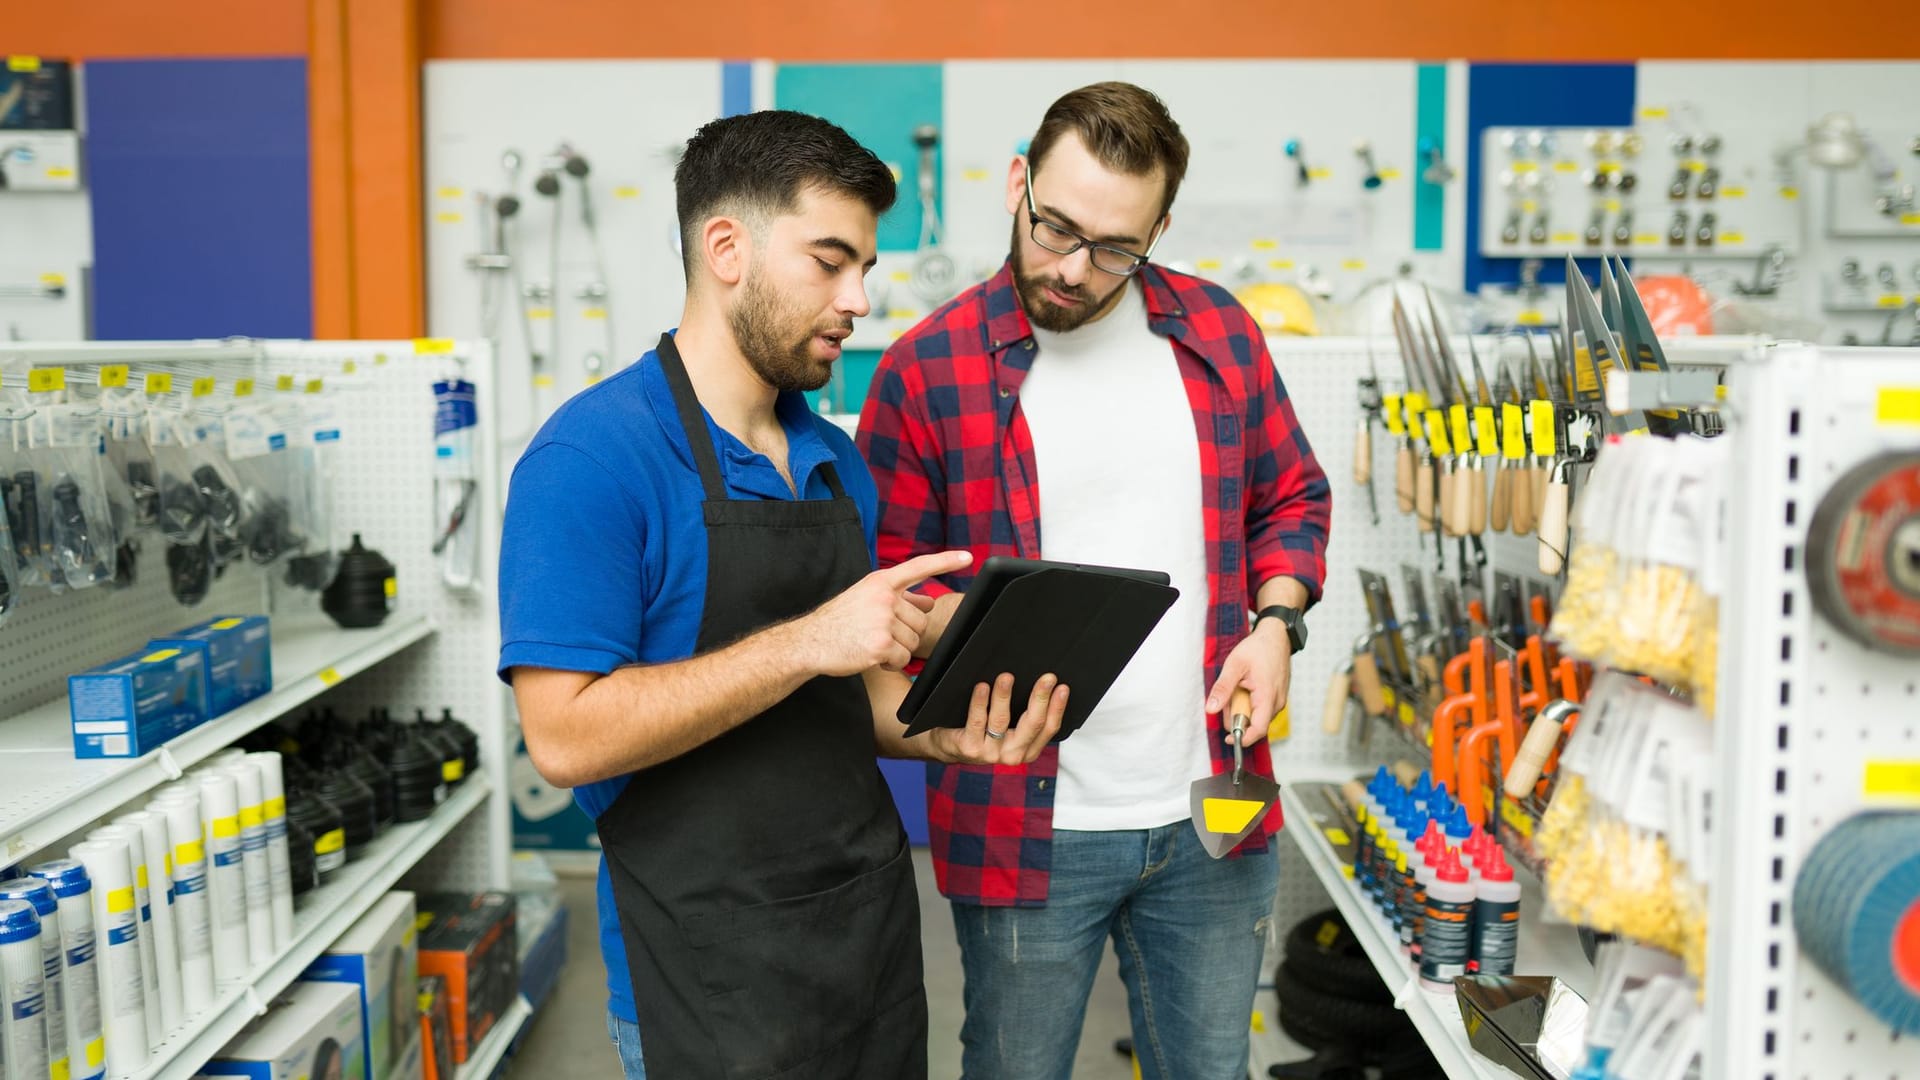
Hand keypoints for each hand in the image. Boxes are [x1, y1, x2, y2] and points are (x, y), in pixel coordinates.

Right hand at [795, 551, 971, 676]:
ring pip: (913, 641)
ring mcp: (882, 620)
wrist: (810, 641)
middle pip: (921, 620)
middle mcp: (884, 597)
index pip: (918, 567)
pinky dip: (892, 663)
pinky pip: (903, 658)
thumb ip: (899, 597)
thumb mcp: (867, 598)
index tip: (968, 557)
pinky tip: (872, 656)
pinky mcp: (880, 644)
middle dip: (906, 633)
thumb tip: (929, 600)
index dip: (945, 562)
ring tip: (872, 643)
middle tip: (879, 634)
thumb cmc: (840, 621)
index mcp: (881, 582)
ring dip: (898, 649)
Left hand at [927, 672, 1067, 764]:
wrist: (950, 747)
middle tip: (1047, 678)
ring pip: (1001, 720)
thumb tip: (1040, 684)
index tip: (1062, 687)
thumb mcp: (1009, 729)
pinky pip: (977, 721)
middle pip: (1032, 724)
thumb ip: (1024, 715)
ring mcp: (990, 753)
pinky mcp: (970, 748)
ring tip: (1007, 677)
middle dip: (1041, 698)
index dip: (1057, 707)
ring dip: (1004, 695)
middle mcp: (1012, 755)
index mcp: (1027, 750)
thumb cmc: (983, 731)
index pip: (1049, 728)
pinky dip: (980, 702)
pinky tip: (982, 687)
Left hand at [1205, 620, 1291, 745]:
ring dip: (1243, 707)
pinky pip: (1261, 708)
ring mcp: (1279, 700)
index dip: (1242, 738)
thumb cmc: (1258, 648)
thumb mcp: (1234, 665)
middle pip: (1254, 723)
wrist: (1276, 636)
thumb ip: (1222, 688)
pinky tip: (1246, 686)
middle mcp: (1277, 702)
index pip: (1258, 730)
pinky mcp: (1278, 697)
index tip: (1228, 739)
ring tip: (1239, 685)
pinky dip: (1250, 702)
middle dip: (1237, 715)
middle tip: (1229, 695)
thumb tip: (1210, 709)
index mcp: (1268, 697)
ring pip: (1257, 716)